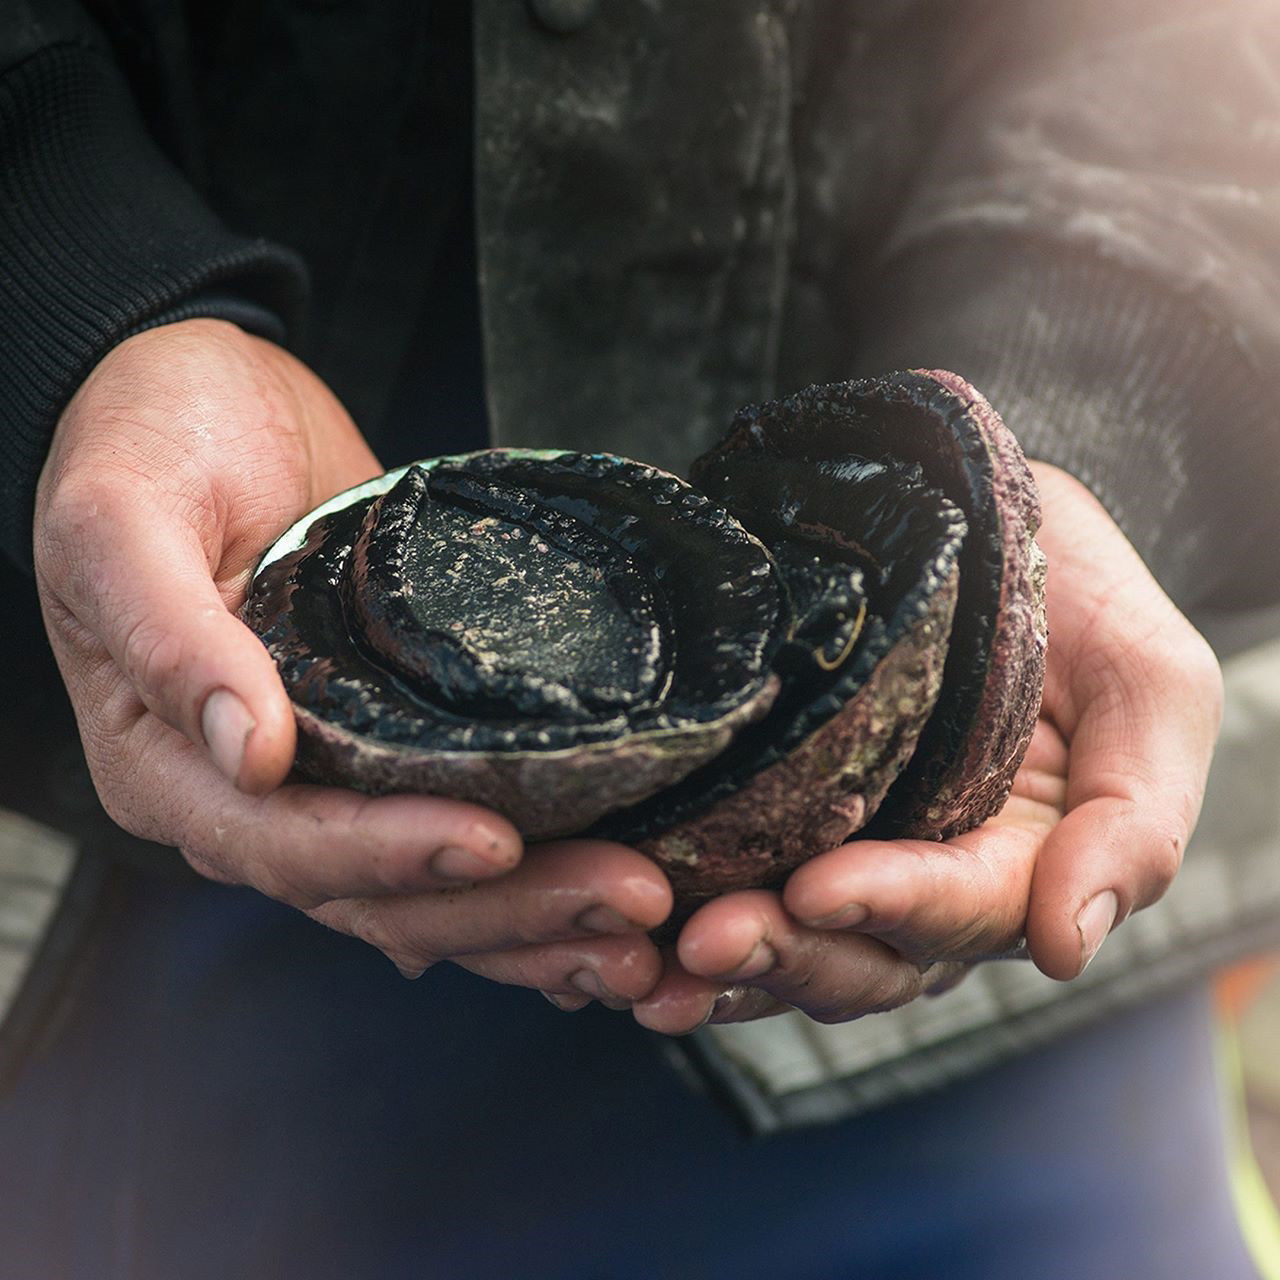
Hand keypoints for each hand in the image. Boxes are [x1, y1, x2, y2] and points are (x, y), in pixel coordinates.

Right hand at [35, 319, 669, 1005]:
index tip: (494, 842)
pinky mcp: (388, 747)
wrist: (202, 399)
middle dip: (505, 906)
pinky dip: (524, 886)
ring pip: (428, 892)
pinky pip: (451, 837)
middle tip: (627, 896)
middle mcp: (248, 797)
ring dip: (534, 916)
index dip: (391, 852)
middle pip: (379, 893)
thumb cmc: (145, 442)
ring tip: (640, 924)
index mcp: (169, 766)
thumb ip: (166, 631)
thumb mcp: (119, 517)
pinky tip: (594, 913)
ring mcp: (325, 778)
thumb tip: (245, 748)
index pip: (286, 844)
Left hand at [633, 460, 1222, 1032]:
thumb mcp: (1153, 693)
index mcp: (1017, 866)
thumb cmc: (1088, 604)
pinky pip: (727, 877)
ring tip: (639, 965)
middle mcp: (922, 880)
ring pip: (784, 941)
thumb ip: (1133, 823)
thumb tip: (1064, 949)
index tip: (816, 890)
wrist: (995, 525)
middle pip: (855, 958)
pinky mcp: (775, 808)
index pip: (954, 911)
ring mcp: (844, 848)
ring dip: (715, 966)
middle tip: (702, 943)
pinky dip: (670, 917)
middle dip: (783, 955)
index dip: (887, 905)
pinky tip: (612, 930)